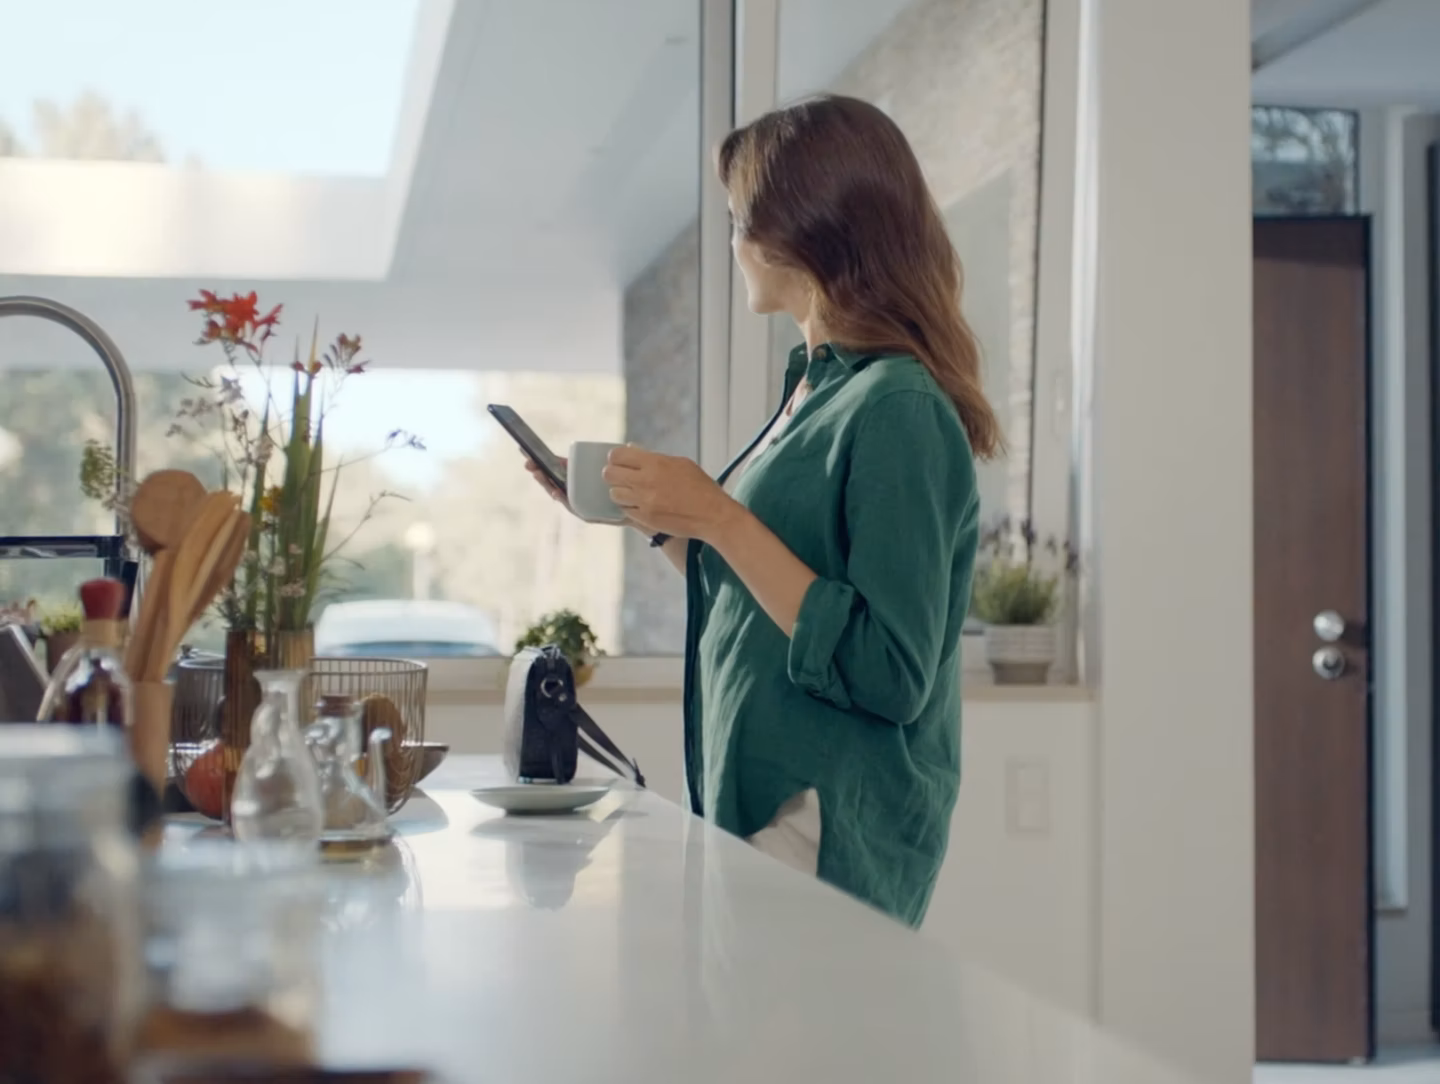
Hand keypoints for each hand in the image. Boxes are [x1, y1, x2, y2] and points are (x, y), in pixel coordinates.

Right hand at [524, 452, 643, 530]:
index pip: (559, 465)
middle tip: (528, 462)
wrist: (642, 511)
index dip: (544, 459)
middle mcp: (578, 488)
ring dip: (547, 484)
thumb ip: (627, 457)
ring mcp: (580, 501)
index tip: (529, 450)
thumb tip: (629, 444)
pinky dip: (564, 499)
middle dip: (539, 470)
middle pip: (554, 478)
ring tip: (538, 474)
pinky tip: (557, 493)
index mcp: (581, 475)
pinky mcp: (586, 513)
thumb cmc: (631, 488)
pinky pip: (573, 506)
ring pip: (558, 492)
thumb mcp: (627, 469)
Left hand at [603, 446, 743, 543]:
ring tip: (632, 493)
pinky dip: (629, 507)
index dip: (615, 458)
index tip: (619, 461)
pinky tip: (640, 505)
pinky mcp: (645, 518)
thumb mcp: (680, 463)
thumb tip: (631, 449)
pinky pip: (625, 510)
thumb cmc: (699, 487)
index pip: (617, 455)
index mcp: (655, 463)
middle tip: (621, 477)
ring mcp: (644, 501)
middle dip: (612, 474)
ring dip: (620, 492)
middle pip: (609, 474)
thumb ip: (653, 457)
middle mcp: (646, 481)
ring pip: (614, 494)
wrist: (712, 514)